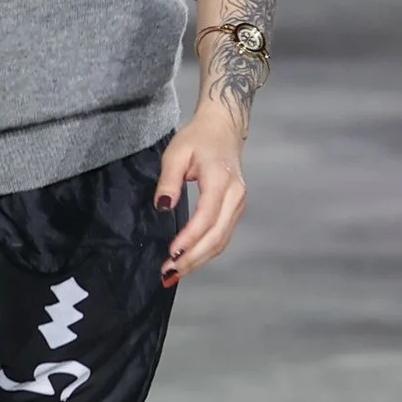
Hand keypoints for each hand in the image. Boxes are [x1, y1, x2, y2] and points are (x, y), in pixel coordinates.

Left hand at [153, 108, 245, 285]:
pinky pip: (222, 236)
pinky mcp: (235, 210)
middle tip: (168, 273)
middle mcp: (235, 196)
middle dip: (193, 258)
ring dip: (199, 259)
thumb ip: (168, 180)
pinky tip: (188, 260)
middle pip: (217, 236)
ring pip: (221, 241)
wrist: (224, 128)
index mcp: (221, 180)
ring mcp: (238, 205)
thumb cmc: (198, 138)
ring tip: (174, 272)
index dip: (190, 238)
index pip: (207, 216)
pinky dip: (206, 252)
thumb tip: (163, 206)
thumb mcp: (176, 152)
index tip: (172, 252)